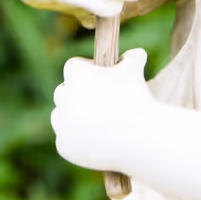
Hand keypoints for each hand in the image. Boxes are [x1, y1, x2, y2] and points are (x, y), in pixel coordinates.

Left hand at [51, 49, 153, 172]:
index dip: (86, 69)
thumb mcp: (136, 72)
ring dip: (70, 116)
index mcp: (76, 75)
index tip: (98, 76)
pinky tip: (90, 140)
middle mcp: (64, 97)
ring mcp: (62, 124)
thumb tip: (137, 53)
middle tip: (93, 99)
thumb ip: (133, 58)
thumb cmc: (138, 100)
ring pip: (60, 116)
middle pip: (63, 91)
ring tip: (89, 120)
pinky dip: (75, 140)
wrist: (141, 139)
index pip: (73, 66)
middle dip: (76, 94)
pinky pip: (65, 140)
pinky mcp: (64, 146)